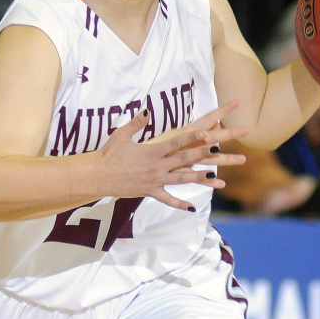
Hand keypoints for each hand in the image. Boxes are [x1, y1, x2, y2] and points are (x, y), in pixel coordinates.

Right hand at [99, 102, 247, 210]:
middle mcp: (157, 166)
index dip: (192, 136)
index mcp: (151, 151)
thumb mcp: (121, 135)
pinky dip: (180, 204)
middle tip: (220, 151)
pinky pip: (168, 199)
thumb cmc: (108, 154)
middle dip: (204, 154)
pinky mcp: (150, 192)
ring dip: (200, 177)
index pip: (176, 142)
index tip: (207, 132)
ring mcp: (155, 181)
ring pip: (182, 179)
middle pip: (184, 159)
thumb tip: (146, 110)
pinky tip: (192, 208)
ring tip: (216, 176)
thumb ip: (136, 123)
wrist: (99, 176)